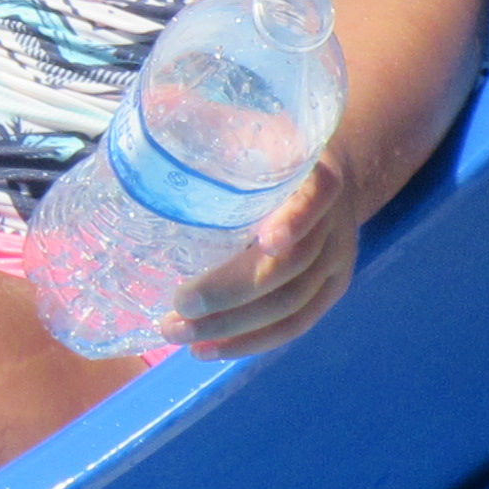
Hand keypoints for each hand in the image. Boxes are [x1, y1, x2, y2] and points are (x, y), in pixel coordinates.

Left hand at [154, 156, 357, 359]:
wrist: (328, 179)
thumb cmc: (273, 154)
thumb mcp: (255, 138)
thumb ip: (219, 144)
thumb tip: (152, 140)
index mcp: (316, 176)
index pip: (313, 197)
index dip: (294, 220)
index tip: (266, 240)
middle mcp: (333, 222)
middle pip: (290, 266)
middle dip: (231, 292)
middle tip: (178, 304)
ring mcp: (337, 261)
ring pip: (290, 305)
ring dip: (232, 327)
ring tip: (178, 333)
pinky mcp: (332, 291)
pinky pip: (294, 325)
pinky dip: (249, 342)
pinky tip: (207, 349)